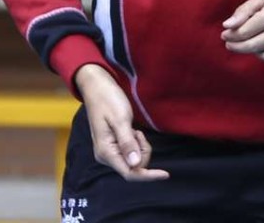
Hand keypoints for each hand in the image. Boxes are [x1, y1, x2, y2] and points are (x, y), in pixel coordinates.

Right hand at [74, 64, 168, 181]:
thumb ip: (128, 143)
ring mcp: (109, 152)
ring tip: (133, 129)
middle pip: (134, 166)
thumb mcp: (121, 120)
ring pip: (134, 159)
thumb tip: (135, 165)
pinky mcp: (114, 146)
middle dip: (143, 151)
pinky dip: (137, 142)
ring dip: (140, 145)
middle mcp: (106, 156)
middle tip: (138, 132)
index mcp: (106, 152)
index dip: (148, 176)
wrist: (98, 88)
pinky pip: (132, 152)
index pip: (129, 173)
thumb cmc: (108, 101)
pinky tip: (132, 130)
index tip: (166, 174)